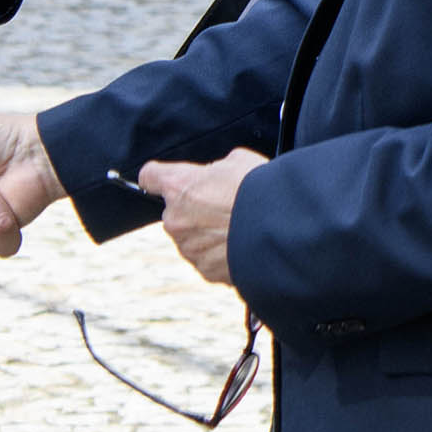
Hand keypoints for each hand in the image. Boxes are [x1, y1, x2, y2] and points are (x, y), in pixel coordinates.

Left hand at [138, 148, 265, 286]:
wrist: (281, 229)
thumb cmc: (261, 190)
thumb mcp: (238, 161)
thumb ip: (216, 170)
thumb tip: (217, 178)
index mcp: (179, 186)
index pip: (150, 176)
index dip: (159, 177)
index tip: (164, 180)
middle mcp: (175, 218)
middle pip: (175, 212)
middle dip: (195, 210)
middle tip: (225, 206)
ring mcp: (189, 247)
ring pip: (192, 238)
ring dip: (208, 234)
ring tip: (238, 227)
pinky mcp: (205, 270)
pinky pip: (208, 260)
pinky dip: (221, 255)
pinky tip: (242, 244)